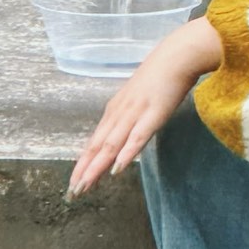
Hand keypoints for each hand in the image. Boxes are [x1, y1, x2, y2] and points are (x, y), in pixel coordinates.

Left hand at [68, 16, 221, 195]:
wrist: (176, 56)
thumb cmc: (159, 77)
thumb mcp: (138, 100)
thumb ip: (129, 119)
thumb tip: (122, 138)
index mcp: (115, 111)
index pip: (94, 142)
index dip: (83, 163)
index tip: (73, 182)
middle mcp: (119, 113)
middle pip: (97, 146)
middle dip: (84, 170)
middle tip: (72, 192)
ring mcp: (134, 113)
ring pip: (111, 144)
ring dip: (97, 167)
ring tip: (85, 185)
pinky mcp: (152, 114)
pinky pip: (137, 136)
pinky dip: (125, 153)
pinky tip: (117, 168)